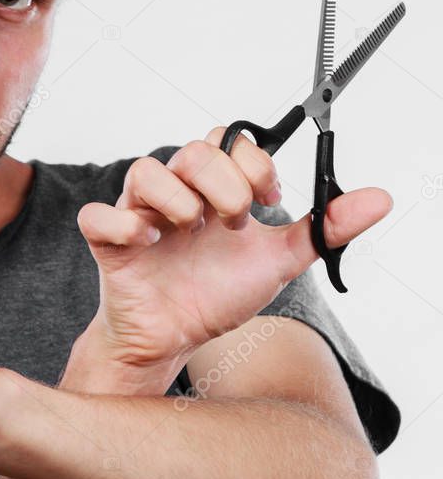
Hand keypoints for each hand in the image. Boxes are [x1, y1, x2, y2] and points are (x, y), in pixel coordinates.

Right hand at [73, 128, 392, 373]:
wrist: (175, 337)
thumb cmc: (215, 293)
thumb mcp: (277, 261)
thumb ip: (321, 230)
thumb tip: (378, 199)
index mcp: (211, 189)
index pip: (228, 141)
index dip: (254, 164)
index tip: (269, 201)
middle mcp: (174, 193)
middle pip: (192, 150)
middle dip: (225, 186)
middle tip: (234, 223)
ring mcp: (138, 214)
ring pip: (145, 171)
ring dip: (178, 202)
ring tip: (191, 233)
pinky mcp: (108, 242)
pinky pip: (99, 216)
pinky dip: (125, 226)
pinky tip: (150, 245)